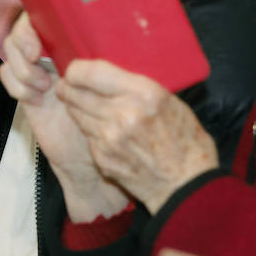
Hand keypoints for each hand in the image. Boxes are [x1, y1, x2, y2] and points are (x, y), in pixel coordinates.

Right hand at [0, 14, 127, 220]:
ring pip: (11, 49)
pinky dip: (17, 82)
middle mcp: (54, 53)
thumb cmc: (121, 120)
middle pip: (24, 26)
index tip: (47, 25)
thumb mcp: (126, 85)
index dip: (41, 12)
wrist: (102, 158)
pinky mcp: (26, 92)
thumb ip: (114, 62)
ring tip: (43, 84)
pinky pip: (6, 75)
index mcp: (77, 44)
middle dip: (24, 37)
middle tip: (35, 54)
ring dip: (22, 64)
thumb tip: (116, 33)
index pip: (51, 12)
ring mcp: (37, 71)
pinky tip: (36, 96)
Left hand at [57, 58, 218, 213]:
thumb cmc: (185, 140)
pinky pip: (86, 135)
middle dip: (68, 88)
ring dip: (76, 108)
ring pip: (76, 114)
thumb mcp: (168, 100)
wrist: (187, 184)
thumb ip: (134, 86)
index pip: (90, 73)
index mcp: (142, 94)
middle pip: (75, 93)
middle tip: (67, 86)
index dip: (75, 70)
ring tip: (85, 106)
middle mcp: (122, 114)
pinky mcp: (102, 158)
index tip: (75, 72)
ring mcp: (110, 138)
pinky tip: (103, 131)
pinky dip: (90, 131)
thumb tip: (104, 76)